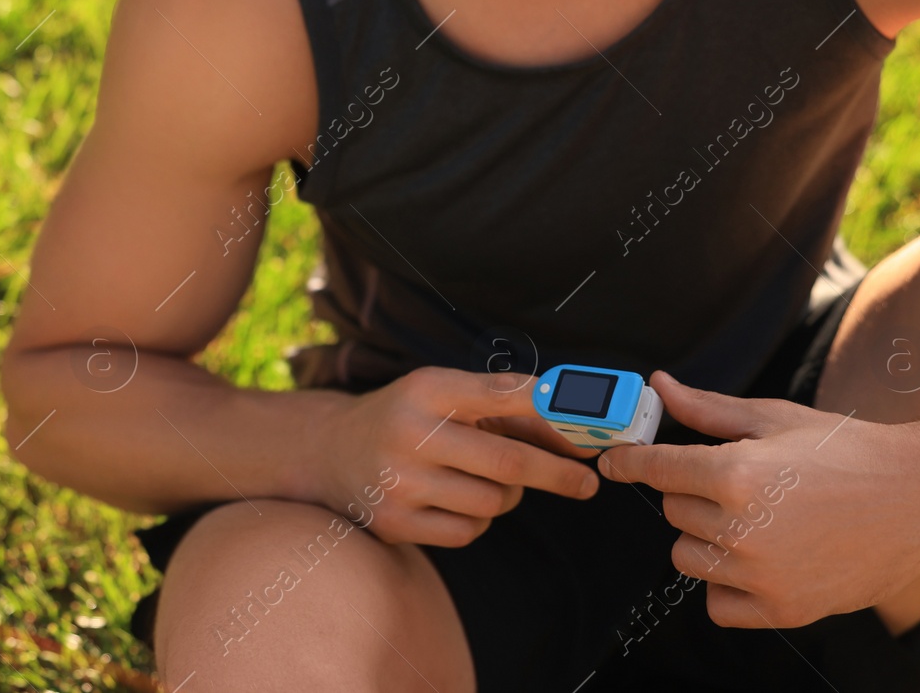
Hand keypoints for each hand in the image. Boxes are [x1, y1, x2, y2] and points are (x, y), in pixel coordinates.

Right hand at [306, 366, 603, 547]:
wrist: (328, 451)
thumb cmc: (402, 416)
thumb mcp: (440, 390)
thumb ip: (500, 401)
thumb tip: (570, 422)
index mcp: (427, 389)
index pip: (504, 396)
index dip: (554, 414)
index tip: (591, 431)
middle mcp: (410, 434)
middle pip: (507, 463)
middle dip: (556, 473)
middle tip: (586, 482)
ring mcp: (400, 483)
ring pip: (492, 503)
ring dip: (507, 496)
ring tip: (486, 479)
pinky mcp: (395, 523)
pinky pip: (468, 531)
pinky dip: (478, 519)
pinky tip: (457, 499)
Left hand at [598, 371, 919, 627]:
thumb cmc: (849, 452)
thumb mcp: (774, 419)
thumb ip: (707, 410)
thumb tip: (659, 386)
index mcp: (736, 474)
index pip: (655, 470)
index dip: (630, 461)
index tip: (615, 462)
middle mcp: (742, 528)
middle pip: (673, 512)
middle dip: (693, 494)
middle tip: (737, 483)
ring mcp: (762, 575)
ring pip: (687, 557)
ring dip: (705, 539)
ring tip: (752, 519)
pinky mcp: (784, 609)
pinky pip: (718, 604)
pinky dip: (727, 585)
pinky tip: (757, 559)